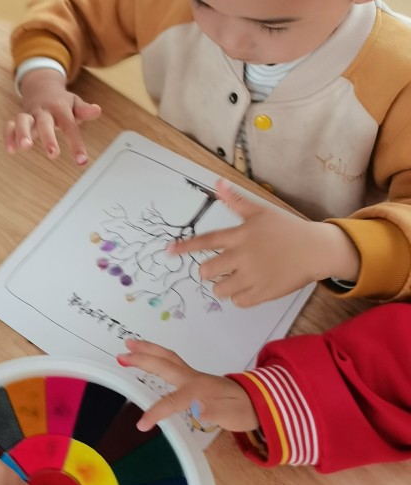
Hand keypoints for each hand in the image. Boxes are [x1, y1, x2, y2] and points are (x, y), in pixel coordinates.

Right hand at [4, 68, 100, 164]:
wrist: (42, 87)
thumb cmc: (62, 102)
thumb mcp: (75, 103)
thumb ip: (84, 110)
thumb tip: (97, 110)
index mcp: (60, 107)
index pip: (69, 126)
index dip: (76, 144)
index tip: (82, 161)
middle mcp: (43, 111)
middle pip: (44, 122)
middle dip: (48, 137)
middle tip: (53, 154)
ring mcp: (29, 115)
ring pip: (22, 120)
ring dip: (22, 133)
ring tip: (25, 147)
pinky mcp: (17, 120)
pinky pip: (9, 126)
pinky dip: (8, 136)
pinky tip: (11, 150)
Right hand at [118, 340, 257, 432]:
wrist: (256, 401)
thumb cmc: (243, 410)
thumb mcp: (233, 415)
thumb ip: (216, 411)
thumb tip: (198, 408)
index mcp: (199, 389)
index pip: (172, 400)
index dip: (156, 411)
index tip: (141, 424)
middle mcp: (193, 378)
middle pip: (164, 365)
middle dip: (142, 359)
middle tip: (121, 355)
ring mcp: (192, 375)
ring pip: (167, 358)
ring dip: (147, 350)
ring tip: (129, 345)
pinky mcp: (192, 377)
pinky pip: (170, 362)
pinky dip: (156, 355)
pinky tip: (147, 355)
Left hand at [166, 178, 359, 305]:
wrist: (316, 250)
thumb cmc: (287, 229)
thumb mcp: (260, 211)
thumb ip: (235, 201)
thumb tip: (217, 182)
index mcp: (240, 236)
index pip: (205, 241)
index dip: (185, 247)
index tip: (169, 251)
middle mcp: (242, 257)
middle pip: (207, 271)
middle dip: (208, 270)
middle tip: (219, 267)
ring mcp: (252, 277)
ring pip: (220, 289)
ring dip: (223, 285)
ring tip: (235, 278)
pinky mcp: (263, 293)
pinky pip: (239, 302)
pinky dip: (239, 297)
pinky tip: (247, 288)